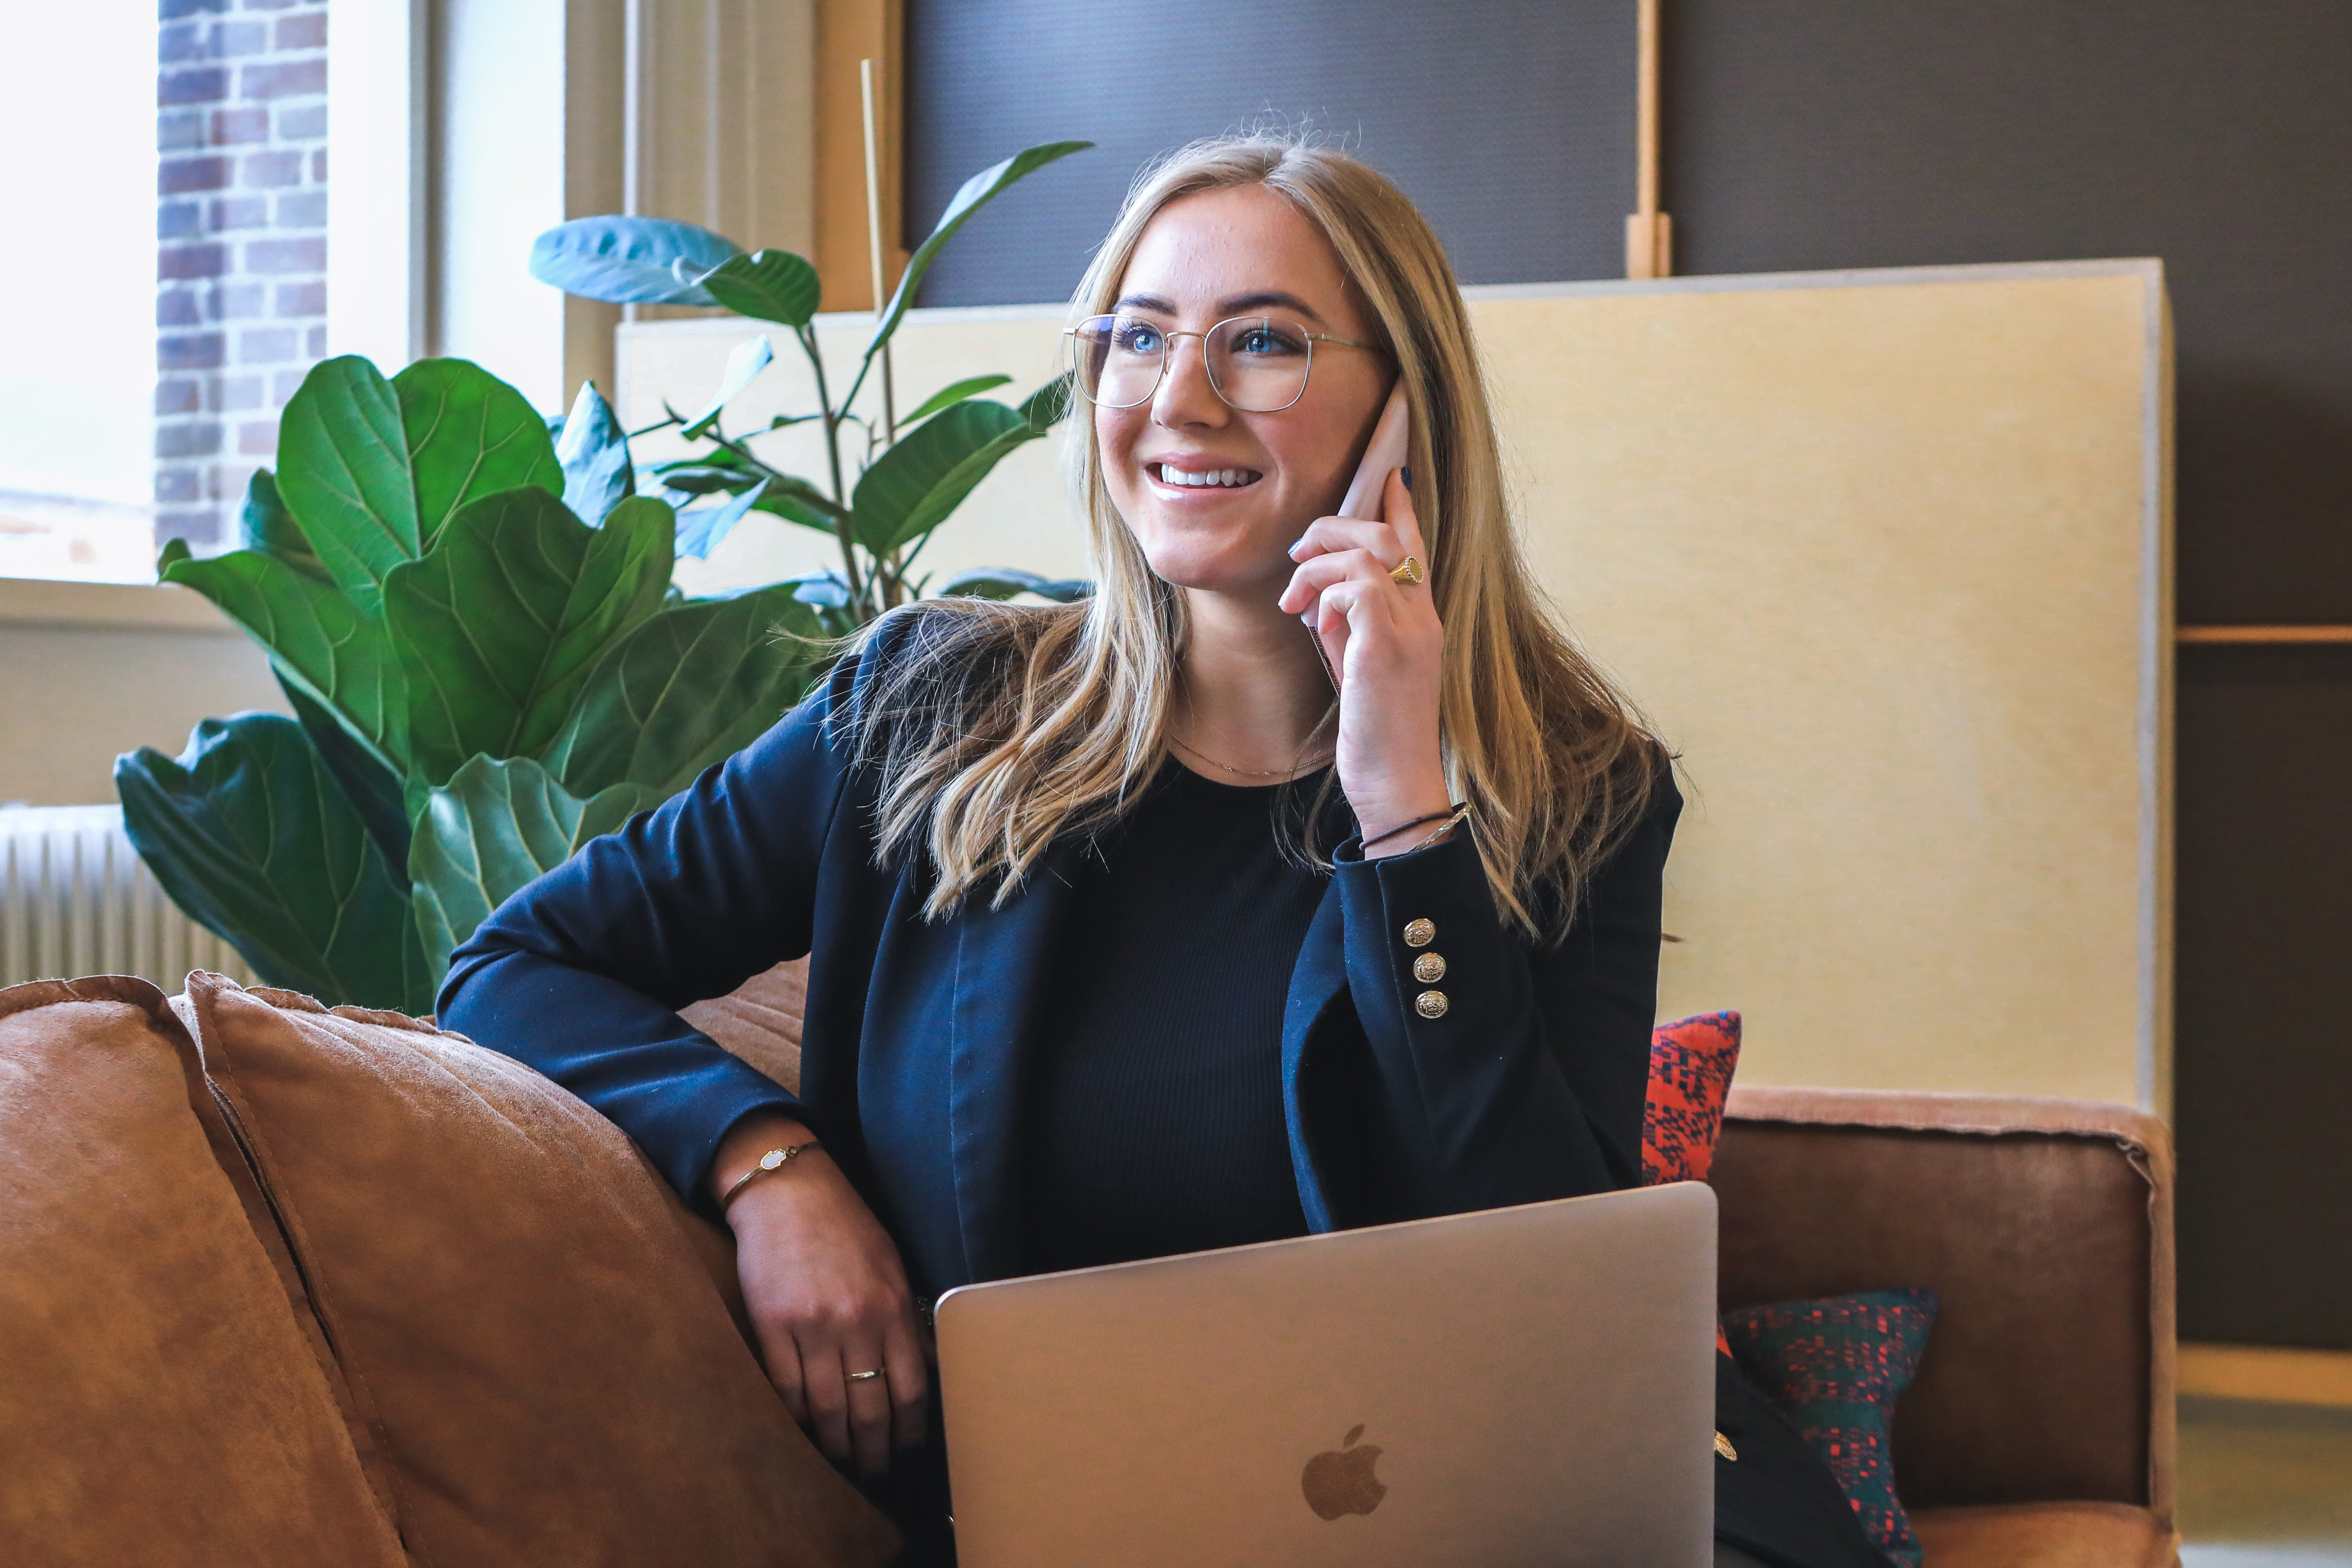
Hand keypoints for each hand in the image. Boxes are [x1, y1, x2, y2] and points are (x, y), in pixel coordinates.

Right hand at [712, 1113, 929, 1474]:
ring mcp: (812, 1326)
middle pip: (870, 1410)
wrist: (787, 1191)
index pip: (910, 1389)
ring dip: (835, 1446)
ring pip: (827, 1409)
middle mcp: (856, 1322)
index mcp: (892, 1307)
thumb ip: (907, 1319)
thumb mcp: (891, 1266)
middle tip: (875, 1473)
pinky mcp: (772, 1326)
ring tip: (840, 1463)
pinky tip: (804, 1433)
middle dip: (874, 1451)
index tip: (909, 1450)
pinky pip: (786, 1389)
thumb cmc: (844, 1227)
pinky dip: (796, 1419)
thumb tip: (926, 1369)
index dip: (911, 1430)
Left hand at [1277, 466, 1451, 851]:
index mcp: (1422, 620)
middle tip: (1297, 553)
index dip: (1400, 507)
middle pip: (1386, 535)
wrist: (1396, 783)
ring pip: (1368, 553)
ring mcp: (1410, 630)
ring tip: (1294, 597)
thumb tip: (1322, 600)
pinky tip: (1315, 622)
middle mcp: (1424, 617)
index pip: (1416, 546)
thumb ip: (1350, 628)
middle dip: (1334, 528)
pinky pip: (1357, 587)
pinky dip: (1327, 594)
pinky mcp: (1387, 647)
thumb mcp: (1361, 668)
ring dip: (1318, 564)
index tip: (1387, 476)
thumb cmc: (1376, 733)